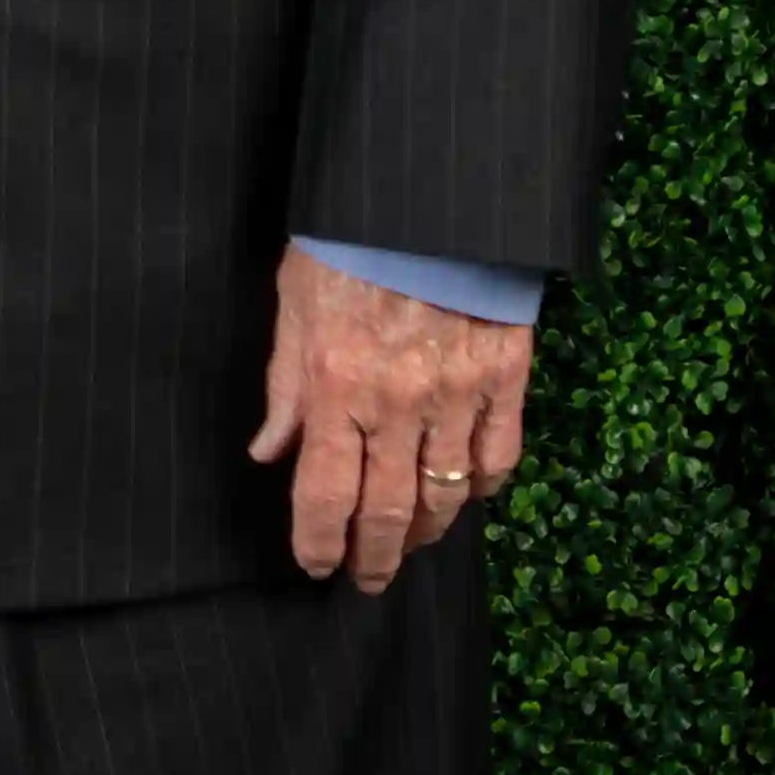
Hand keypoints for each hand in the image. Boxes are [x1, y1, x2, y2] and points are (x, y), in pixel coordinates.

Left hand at [249, 242, 531, 594]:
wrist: (428, 194)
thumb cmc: (349, 243)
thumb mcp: (294, 302)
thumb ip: (285, 385)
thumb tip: (269, 451)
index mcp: (336, 386)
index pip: (325, 497)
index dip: (319, 545)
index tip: (317, 567)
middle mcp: (396, 405)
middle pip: (389, 514)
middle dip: (375, 559)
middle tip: (368, 580)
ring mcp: (457, 396)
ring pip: (446, 497)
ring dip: (428, 534)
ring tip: (413, 546)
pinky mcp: (505, 378)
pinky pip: (498, 458)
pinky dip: (483, 487)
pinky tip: (467, 495)